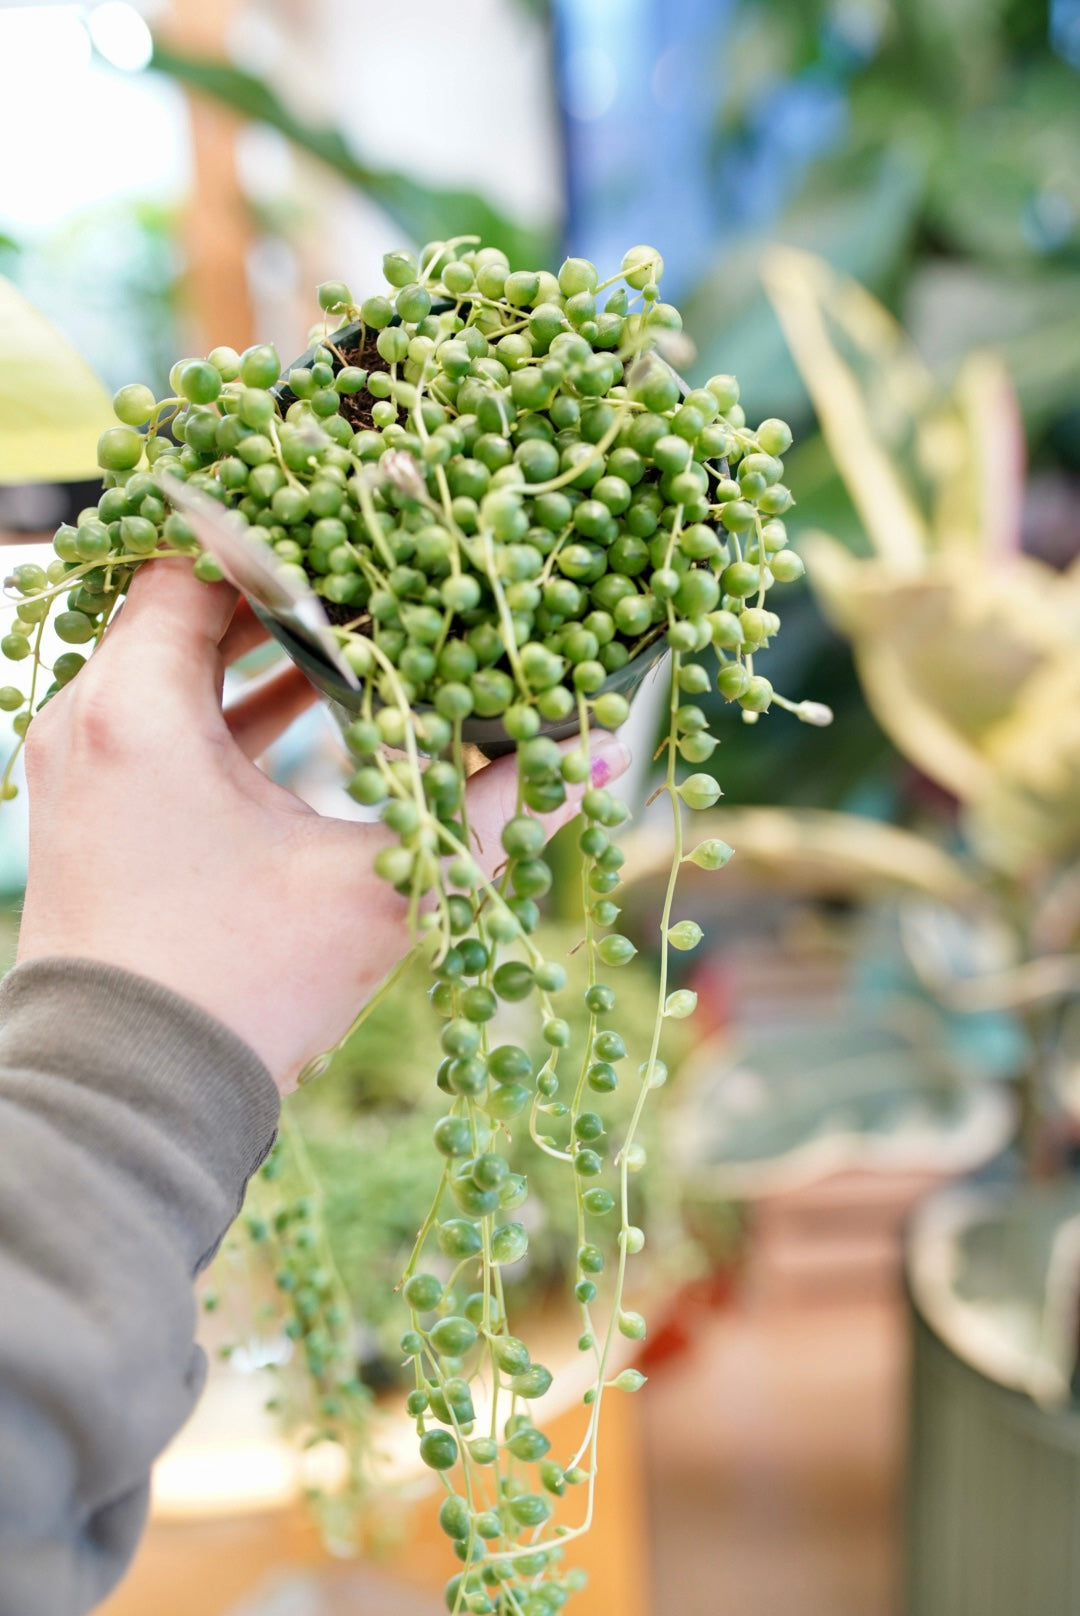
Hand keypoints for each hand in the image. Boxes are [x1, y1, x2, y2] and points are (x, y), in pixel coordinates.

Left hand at [17, 560, 629, 1090]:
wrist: (134, 1094)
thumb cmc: (246, 985)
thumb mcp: (380, 887)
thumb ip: (485, 808)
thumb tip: (589, 751)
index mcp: (137, 708)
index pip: (196, 556)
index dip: (286, 531)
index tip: (364, 531)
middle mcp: (87, 717)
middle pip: (184, 600)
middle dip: (284, 584)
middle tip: (374, 571)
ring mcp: (79, 762)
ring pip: (169, 658)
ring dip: (256, 644)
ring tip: (355, 630)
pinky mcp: (91, 805)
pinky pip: (156, 715)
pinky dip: (223, 703)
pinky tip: (307, 707)